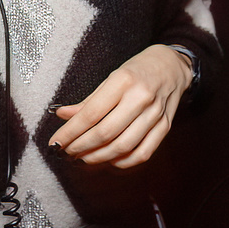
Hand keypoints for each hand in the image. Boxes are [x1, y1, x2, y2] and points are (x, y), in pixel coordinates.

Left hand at [50, 44, 191, 167]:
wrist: (173, 65)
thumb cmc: (138, 70)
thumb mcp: (111, 77)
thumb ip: (88, 100)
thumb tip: (62, 115)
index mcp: (123, 81)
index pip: (91, 114)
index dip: (70, 132)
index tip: (55, 142)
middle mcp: (140, 97)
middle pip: (105, 133)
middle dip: (81, 147)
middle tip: (67, 151)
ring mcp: (155, 114)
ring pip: (123, 146)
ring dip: (98, 157)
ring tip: (83, 157)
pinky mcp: (166, 126)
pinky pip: (142, 153)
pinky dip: (123, 162)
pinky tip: (109, 159)